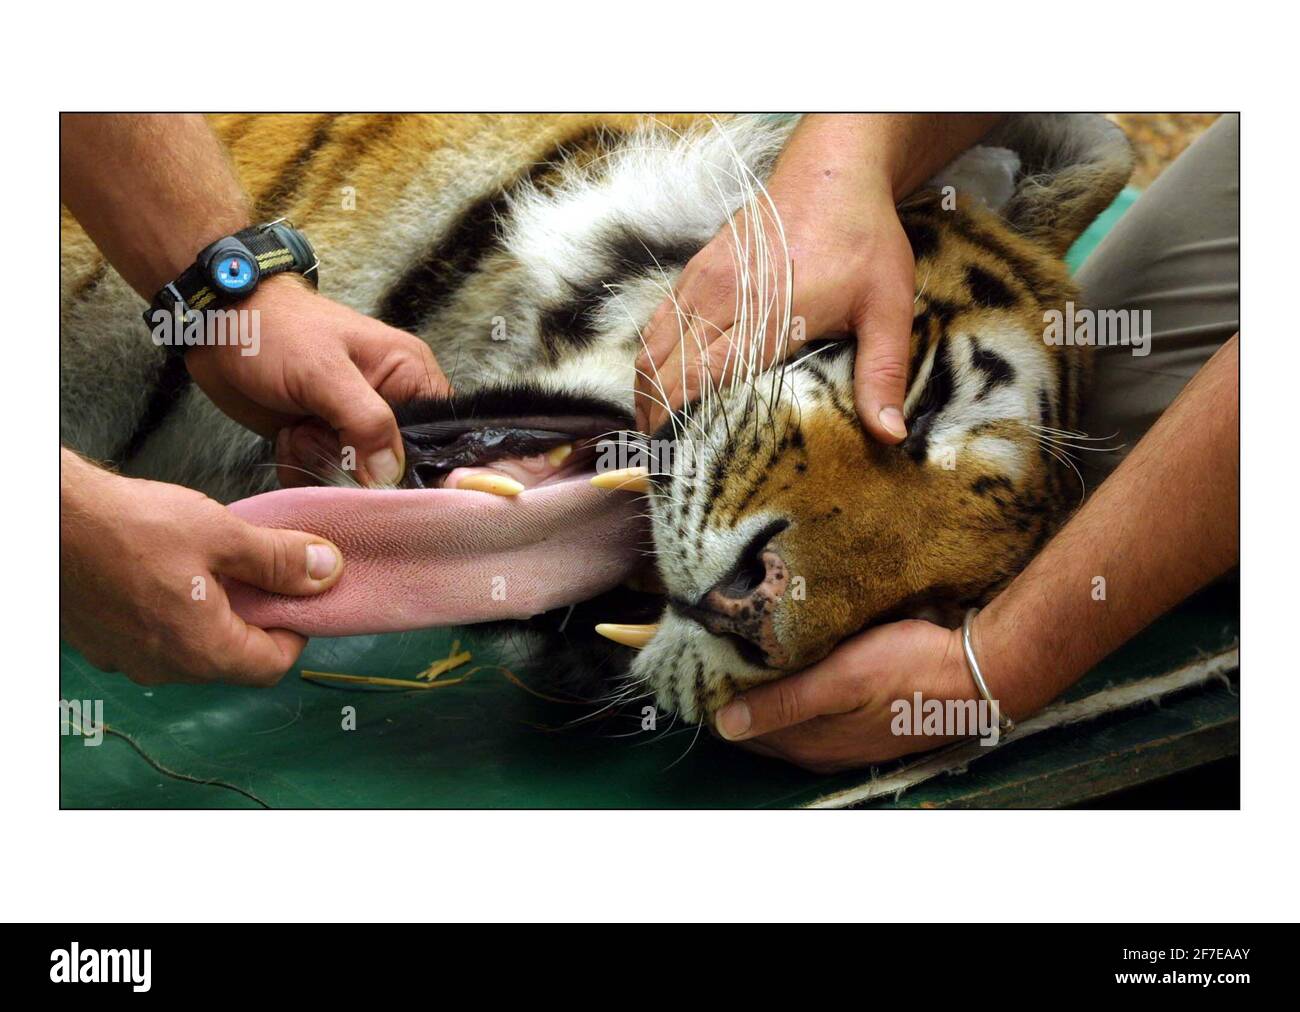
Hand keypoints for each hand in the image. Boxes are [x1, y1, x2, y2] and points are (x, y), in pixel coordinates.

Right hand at [60, 450, 343, 685]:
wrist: (49, 519)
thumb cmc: (128, 526)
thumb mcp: (224, 535)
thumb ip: (280, 560)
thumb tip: (327, 573)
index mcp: (202, 650)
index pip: (273, 665)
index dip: (296, 628)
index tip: (299, 594)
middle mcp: (164, 667)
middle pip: (234, 658)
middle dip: (256, 617)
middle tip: (260, 570)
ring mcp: (128, 658)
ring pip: (194, 647)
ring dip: (215, 612)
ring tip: (213, 563)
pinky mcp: (104, 641)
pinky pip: (156, 636)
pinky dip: (176, 610)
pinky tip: (172, 568)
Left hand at [184, 275, 451, 487]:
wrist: (218, 324)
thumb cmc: (275, 332)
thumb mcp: (324, 372)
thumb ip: (366, 423)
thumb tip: (391, 477)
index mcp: (411, 377)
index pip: (442, 437)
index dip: (419, 464)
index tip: (381, 473)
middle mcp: (392, 405)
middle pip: (397, 467)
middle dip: (354, 463)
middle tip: (318, 432)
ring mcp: (356, 427)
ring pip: (358, 479)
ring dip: (321, 463)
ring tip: (298, 429)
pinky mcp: (326, 442)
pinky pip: (328, 479)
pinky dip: (302, 469)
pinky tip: (287, 439)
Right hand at [634, 142, 914, 441]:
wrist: (835, 173)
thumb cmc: (864, 240)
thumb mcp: (888, 307)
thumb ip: (882, 372)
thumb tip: (889, 434)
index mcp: (769, 311)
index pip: (704, 378)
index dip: (683, 423)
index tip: (678, 464)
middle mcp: (723, 296)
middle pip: (667, 370)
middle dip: (658, 421)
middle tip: (663, 467)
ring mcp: (701, 281)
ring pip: (652, 348)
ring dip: (645, 395)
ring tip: (653, 439)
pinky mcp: (695, 271)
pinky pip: (657, 325)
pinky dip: (649, 364)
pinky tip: (656, 391)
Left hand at [712, 620, 972, 772]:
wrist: (977, 675)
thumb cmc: (910, 669)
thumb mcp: (841, 678)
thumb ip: (784, 701)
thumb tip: (725, 723)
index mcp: (810, 742)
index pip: (742, 726)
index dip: (720, 696)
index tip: (703, 660)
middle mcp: (822, 749)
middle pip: (762, 723)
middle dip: (738, 694)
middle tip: (718, 649)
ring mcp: (844, 740)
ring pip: (787, 717)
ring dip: (766, 692)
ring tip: (746, 651)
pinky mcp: (862, 723)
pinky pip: (813, 711)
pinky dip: (795, 692)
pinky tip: (794, 666)